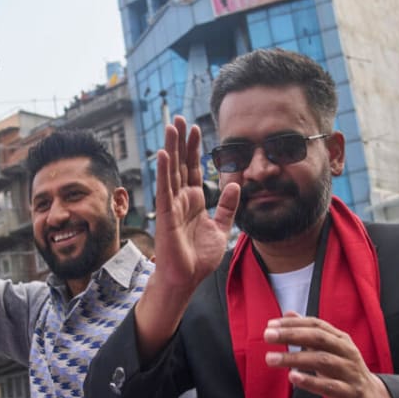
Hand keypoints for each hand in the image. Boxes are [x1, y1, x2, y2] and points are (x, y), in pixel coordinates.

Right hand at [152, 115, 239, 291]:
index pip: (192, 169)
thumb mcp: (221, 228)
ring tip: (171, 127)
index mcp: (193, 201)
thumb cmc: (199, 258)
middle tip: (179, 118)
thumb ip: (227, 206)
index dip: (194, 149)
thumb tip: (236, 184)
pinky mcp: (165, 215)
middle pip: (179, 164)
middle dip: (180, 141)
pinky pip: (164, 189)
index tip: (195, 128)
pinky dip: (163, 171)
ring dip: (170, 148)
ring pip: (170, 170)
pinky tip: (163, 153)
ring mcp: (171, 205)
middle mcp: (180, 199)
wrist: (187, 279)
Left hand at [264, 313, 396, 397]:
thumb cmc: (345, 373)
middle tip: (267, 335)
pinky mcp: (351, 393)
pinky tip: (293, 377)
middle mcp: (347, 352)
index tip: (270, 324)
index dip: (293, 323)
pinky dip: (311, 381)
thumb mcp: (329, 350)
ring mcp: (350, 372)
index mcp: (341, 339)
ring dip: (294, 359)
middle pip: (318, 338)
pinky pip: (330, 386)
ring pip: (322, 361)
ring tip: (271, 358)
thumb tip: (288, 313)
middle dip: (291, 335)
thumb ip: (309, 333)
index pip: (316, 324)